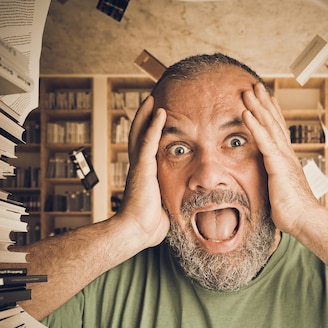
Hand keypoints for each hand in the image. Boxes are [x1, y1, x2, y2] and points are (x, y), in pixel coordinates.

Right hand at [118, 95, 169, 248]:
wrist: (138, 230)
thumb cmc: (151, 224)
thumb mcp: (166, 206)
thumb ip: (173, 198)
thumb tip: (188, 203)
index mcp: (145, 174)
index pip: (147, 147)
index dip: (150, 132)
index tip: (158, 120)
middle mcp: (139, 166)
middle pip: (140, 134)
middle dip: (145, 117)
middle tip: (152, 99)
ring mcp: (139, 165)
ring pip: (141, 133)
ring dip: (147, 114)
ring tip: (153, 97)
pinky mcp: (142, 167)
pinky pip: (148, 141)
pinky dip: (153, 125)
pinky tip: (159, 111)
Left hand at [241, 83, 318, 237]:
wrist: (304, 220)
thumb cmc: (293, 212)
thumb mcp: (279, 193)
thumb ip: (273, 184)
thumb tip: (268, 187)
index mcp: (286, 160)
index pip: (277, 133)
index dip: (271, 115)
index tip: (265, 101)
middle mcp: (287, 154)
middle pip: (274, 122)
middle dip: (264, 103)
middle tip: (255, 86)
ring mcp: (283, 157)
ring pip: (269, 126)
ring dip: (258, 107)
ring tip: (248, 91)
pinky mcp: (278, 164)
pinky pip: (264, 140)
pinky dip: (255, 125)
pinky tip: (246, 113)